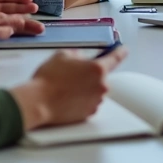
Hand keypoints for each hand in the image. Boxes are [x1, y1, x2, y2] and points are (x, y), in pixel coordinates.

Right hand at [9, 45, 127, 128]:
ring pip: (95, 90)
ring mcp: (96, 101)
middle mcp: (100, 86)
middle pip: (101, 76)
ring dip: (85, 87)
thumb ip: (78, 55)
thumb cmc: (48, 79)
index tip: (123, 50)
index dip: (120, 52)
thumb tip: (81, 59)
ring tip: (66, 87)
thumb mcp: (62, 55)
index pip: (115, 58)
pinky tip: (67, 97)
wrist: (38, 102)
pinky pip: (89, 102)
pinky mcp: (89, 113)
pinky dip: (81, 99)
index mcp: (97, 69)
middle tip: (73, 74)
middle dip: (89, 74)